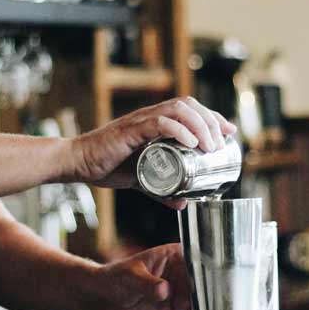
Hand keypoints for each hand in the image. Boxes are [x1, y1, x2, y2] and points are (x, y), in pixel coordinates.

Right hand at [68, 97, 236, 192]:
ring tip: (210, 145)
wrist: (78, 163)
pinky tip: (191, 143)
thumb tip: (182, 204)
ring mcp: (140, 121)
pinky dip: (178, 130)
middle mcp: (150, 116)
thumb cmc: (107, 165)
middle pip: (190, 105)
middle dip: (212, 121)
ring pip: (178, 110)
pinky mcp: (129, 131)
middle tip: (221, 144)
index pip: (191, 109)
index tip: (230, 132)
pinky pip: (158, 123)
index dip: (213, 117)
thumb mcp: (141, 179)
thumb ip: (161, 191)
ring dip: (200, 125)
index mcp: (155, 122)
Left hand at [95, 243, 192, 309]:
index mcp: (173, 255)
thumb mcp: (131, 277)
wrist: (108, 298)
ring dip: (196, 306)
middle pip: (199, 281)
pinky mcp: (176, 305)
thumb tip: (163, 289)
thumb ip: (148, 283)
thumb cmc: (117, 278)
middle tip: (188, 303)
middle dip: (198, 293)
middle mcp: (180, 271)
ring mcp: (179, 289)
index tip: (197, 283)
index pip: (193, 261)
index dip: (199, 271)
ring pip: (197, 297)